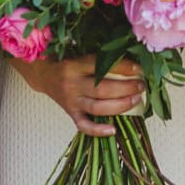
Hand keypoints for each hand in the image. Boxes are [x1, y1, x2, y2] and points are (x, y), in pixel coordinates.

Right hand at [10, 54, 144, 136]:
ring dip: (120, 105)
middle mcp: (72, 83)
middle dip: (126, 88)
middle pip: (102, 89)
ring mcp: (71, 101)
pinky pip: (84, 125)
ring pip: (98, 107)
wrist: (43, 74)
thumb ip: (99, 58)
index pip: (101, 66)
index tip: (139, 69)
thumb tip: (130, 60)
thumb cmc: (66, 62)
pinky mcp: (71, 113)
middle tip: (141, 86)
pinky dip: (98, 130)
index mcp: (75, 65)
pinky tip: (113, 130)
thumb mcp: (79, 54)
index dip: (122, 67)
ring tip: (137, 100)